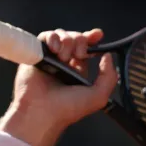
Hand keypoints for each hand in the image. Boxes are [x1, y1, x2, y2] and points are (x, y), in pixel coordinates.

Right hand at [0, 28, 117, 145]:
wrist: (42, 111)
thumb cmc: (69, 108)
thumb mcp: (98, 96)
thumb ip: (109, 77)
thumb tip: (108, 55)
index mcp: (79, 70)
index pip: (87, 48)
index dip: (92, 39)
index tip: (97, 35)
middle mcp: (64, 62)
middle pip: (76, 38)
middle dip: (80, 42)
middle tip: (78, 55)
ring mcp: (49, 57)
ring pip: (62, 35)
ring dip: (67, 42)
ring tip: (63, 58)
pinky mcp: (36, 54)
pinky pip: (45, 36)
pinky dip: (52, 38)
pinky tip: (54, 50)